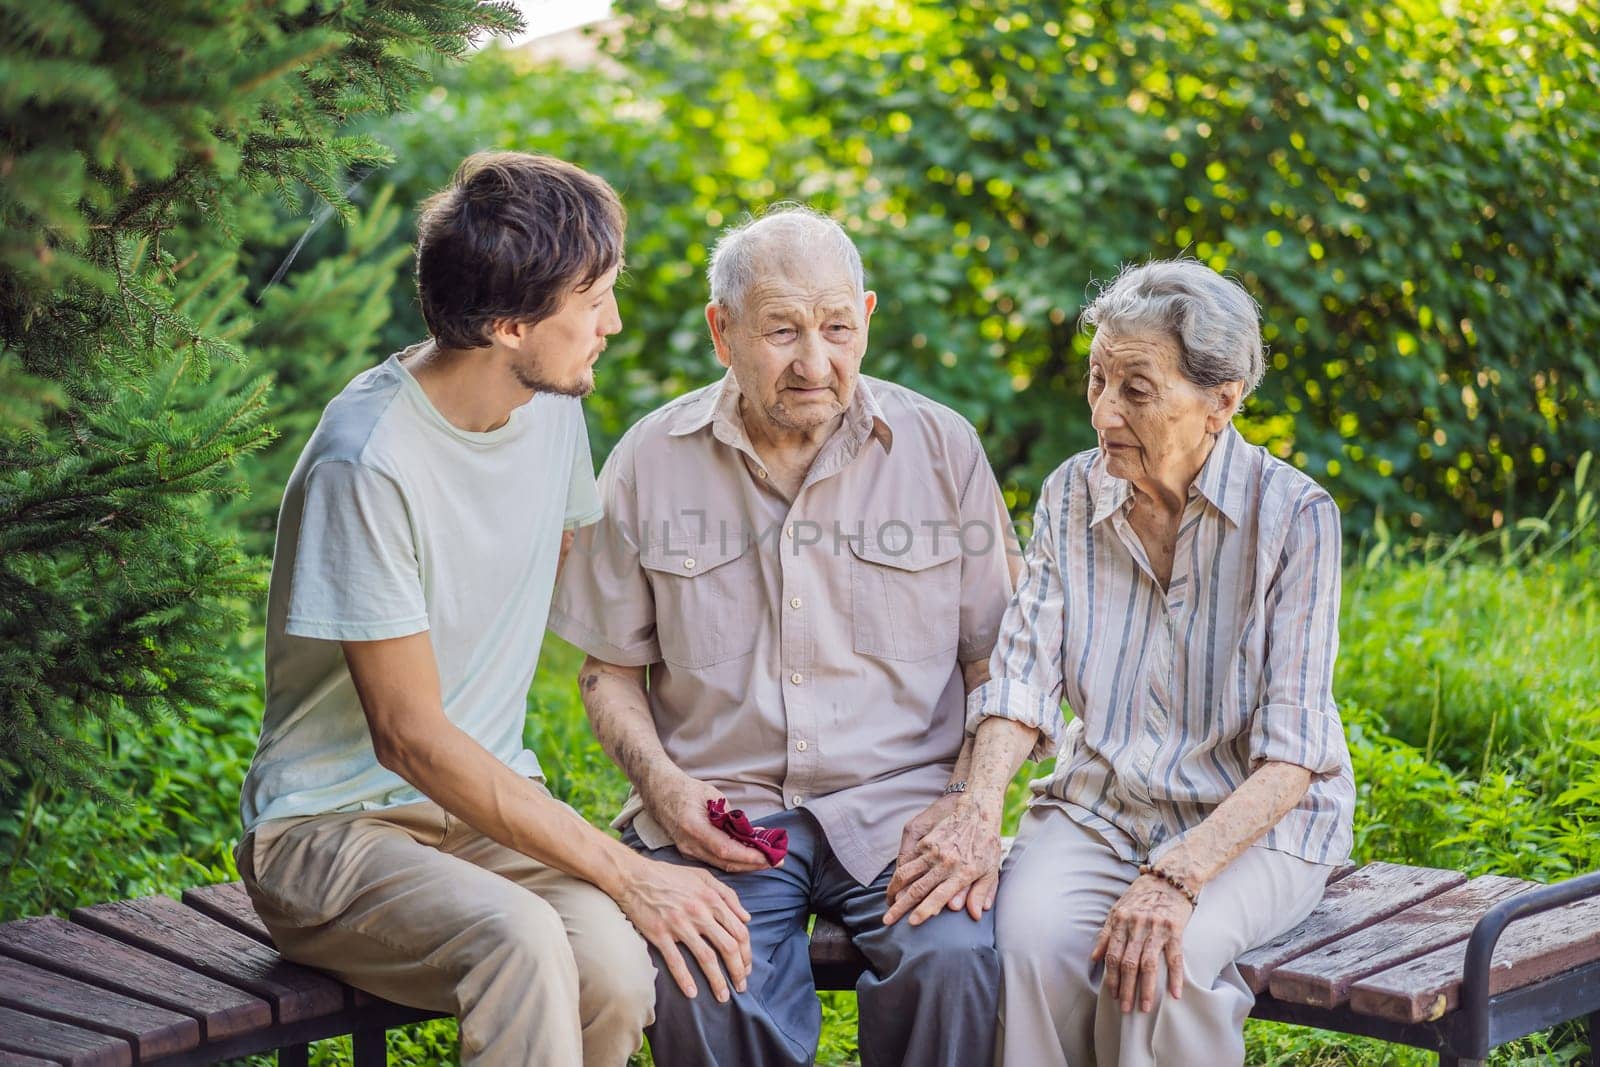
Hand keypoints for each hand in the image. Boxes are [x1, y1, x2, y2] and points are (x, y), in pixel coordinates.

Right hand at [615, 855, 752, 1002]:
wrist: (634, 876)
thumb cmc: (670, 875)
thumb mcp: (703, 876)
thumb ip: (728, 895)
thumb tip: (747, 918)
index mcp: (712, 899)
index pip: (739, 931)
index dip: (746, 953)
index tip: (747, 967)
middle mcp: (700, 913)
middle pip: (728, 947)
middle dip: (738, 970)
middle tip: (741, 986)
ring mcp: (680, 924)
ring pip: (706, 957)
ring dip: (717, 981)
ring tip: (723, 997)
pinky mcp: (660, 934)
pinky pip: (676, 961)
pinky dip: (685, 979)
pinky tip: (692, 993)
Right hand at [641, 772, 771, 872]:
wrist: (658, 791)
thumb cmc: (684, 789)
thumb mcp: (711, 795)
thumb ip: (729, 815)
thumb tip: (750, 832)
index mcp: (693, 827)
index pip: (726, 850)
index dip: (749, 856)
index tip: (769, 857)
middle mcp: (689, 845)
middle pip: (726, 863)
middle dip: (753, 864)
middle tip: (777, 861)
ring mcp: (687, 851)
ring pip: (721, 865)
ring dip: (746, 864)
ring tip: (768, 859)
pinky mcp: (689, 852)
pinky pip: (715, 860)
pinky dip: (734, 860)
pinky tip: (749, 855)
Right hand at [883, 795, 1001, 925]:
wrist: (977, 811)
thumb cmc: (987, 844)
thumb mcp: (991, 871)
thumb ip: (982, 893)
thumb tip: (976, 915)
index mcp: (962, 873)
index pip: (938, 897)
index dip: (923, 911)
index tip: (911, 923)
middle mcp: (944, 863)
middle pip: (917, 889)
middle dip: (900, 907)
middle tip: (888, 920)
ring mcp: (932, 851)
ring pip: (907, 873)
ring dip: (894, 889)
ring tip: (887, 902)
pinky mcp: (925, 841)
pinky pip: (908, 859)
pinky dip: (899, 873)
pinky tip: (895, 883)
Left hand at [1090, 874, 1194, 1012]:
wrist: (1171, 877)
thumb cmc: (1143, 895)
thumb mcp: (1119, 909)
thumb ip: (1107, 933)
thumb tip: (1094, 957)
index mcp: (1121, 921)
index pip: (1113, 955)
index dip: (1112, 978)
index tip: (1112, 995)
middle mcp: (1136, 925)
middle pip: (1129, 963)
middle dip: (1126, 989)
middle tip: (1125, 1009)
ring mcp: (1156, 928)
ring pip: (1149, 964)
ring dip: (1147, 989)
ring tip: (1146, 1008)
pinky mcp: (1175, 929)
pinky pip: (1174, 958)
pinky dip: (1174, 977)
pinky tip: (1175, 994)